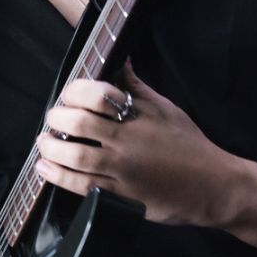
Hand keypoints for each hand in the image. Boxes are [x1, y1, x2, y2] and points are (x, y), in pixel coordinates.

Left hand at [36, 62, 234, 226]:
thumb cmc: (190, 144)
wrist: (213, 186)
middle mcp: (128, 141)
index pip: (97, 95)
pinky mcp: (120, 196)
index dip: (75, 91)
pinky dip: (58, 176)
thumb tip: (119, 60)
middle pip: (79, 123)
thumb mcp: (165, 108)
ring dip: (51, 147)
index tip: (69, 95)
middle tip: (52, 117)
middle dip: (57, 117)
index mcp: (139, 115)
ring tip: (43, 142)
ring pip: (75, 155)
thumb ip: (136, 86)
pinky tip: (46, 168)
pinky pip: (81, 186)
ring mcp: (123, 171)